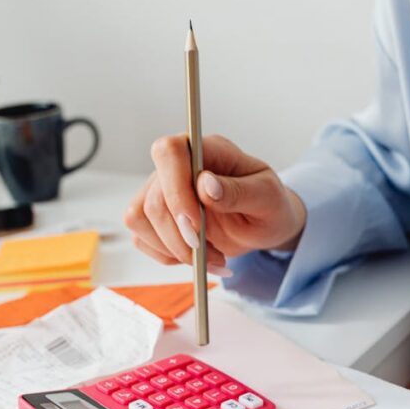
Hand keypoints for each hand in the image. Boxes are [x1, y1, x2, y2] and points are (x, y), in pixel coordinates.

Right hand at [124, 134, 306, 274]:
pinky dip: (169, 256)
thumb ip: (238, 190)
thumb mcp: (267, 198)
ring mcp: (161, 191)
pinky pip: (142, 239)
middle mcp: (178, 167)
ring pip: (140, 219)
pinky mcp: (155, 218)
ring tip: (211, 257)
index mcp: (206, 150)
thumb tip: (206, 184)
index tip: (196, 223)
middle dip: (180, 236)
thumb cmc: (269, 205)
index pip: (169, 152)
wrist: (264, 225)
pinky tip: (197, 257)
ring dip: (174, 249)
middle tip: (212, 253)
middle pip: (153, 198)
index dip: (175, 189)